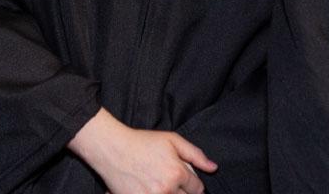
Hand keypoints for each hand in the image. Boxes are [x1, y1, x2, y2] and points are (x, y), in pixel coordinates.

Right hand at [69, 108, 217, 193]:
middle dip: (183, 192)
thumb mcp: (173, 140)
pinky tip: (152, 188)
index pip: (197, 189)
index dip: (195, 184)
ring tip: (163, 185)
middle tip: (173, 181)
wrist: (115, 150)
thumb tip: (213, 168)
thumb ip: (196, 155)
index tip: (188, 181)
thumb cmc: (144, 142)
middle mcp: (166, 190)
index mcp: (177, 174)